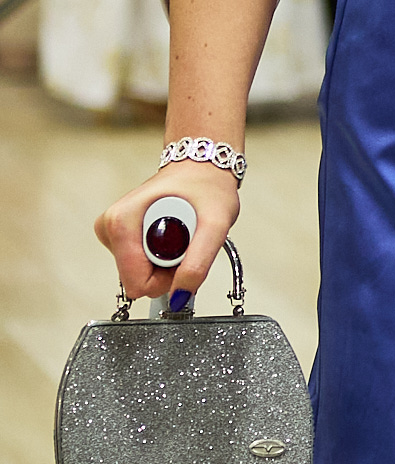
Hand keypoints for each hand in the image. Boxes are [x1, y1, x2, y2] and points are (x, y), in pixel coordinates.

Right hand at [96, 161, 239, 308]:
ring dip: (166, 261)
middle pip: (137, 279)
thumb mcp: (216, 225)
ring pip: (139, 273)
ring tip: (181, 232)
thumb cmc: (208, 187)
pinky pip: (140, 263)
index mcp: (121, 222)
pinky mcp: (118, 234)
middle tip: (187, 240)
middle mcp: (110, 226)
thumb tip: (180, 297)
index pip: (136, 283)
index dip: (167, 277)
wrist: (202, 167)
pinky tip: (171, 232)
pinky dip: (161, 254)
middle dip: (167, 268)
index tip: (185, 251)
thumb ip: (198, 264)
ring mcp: (112, 230)